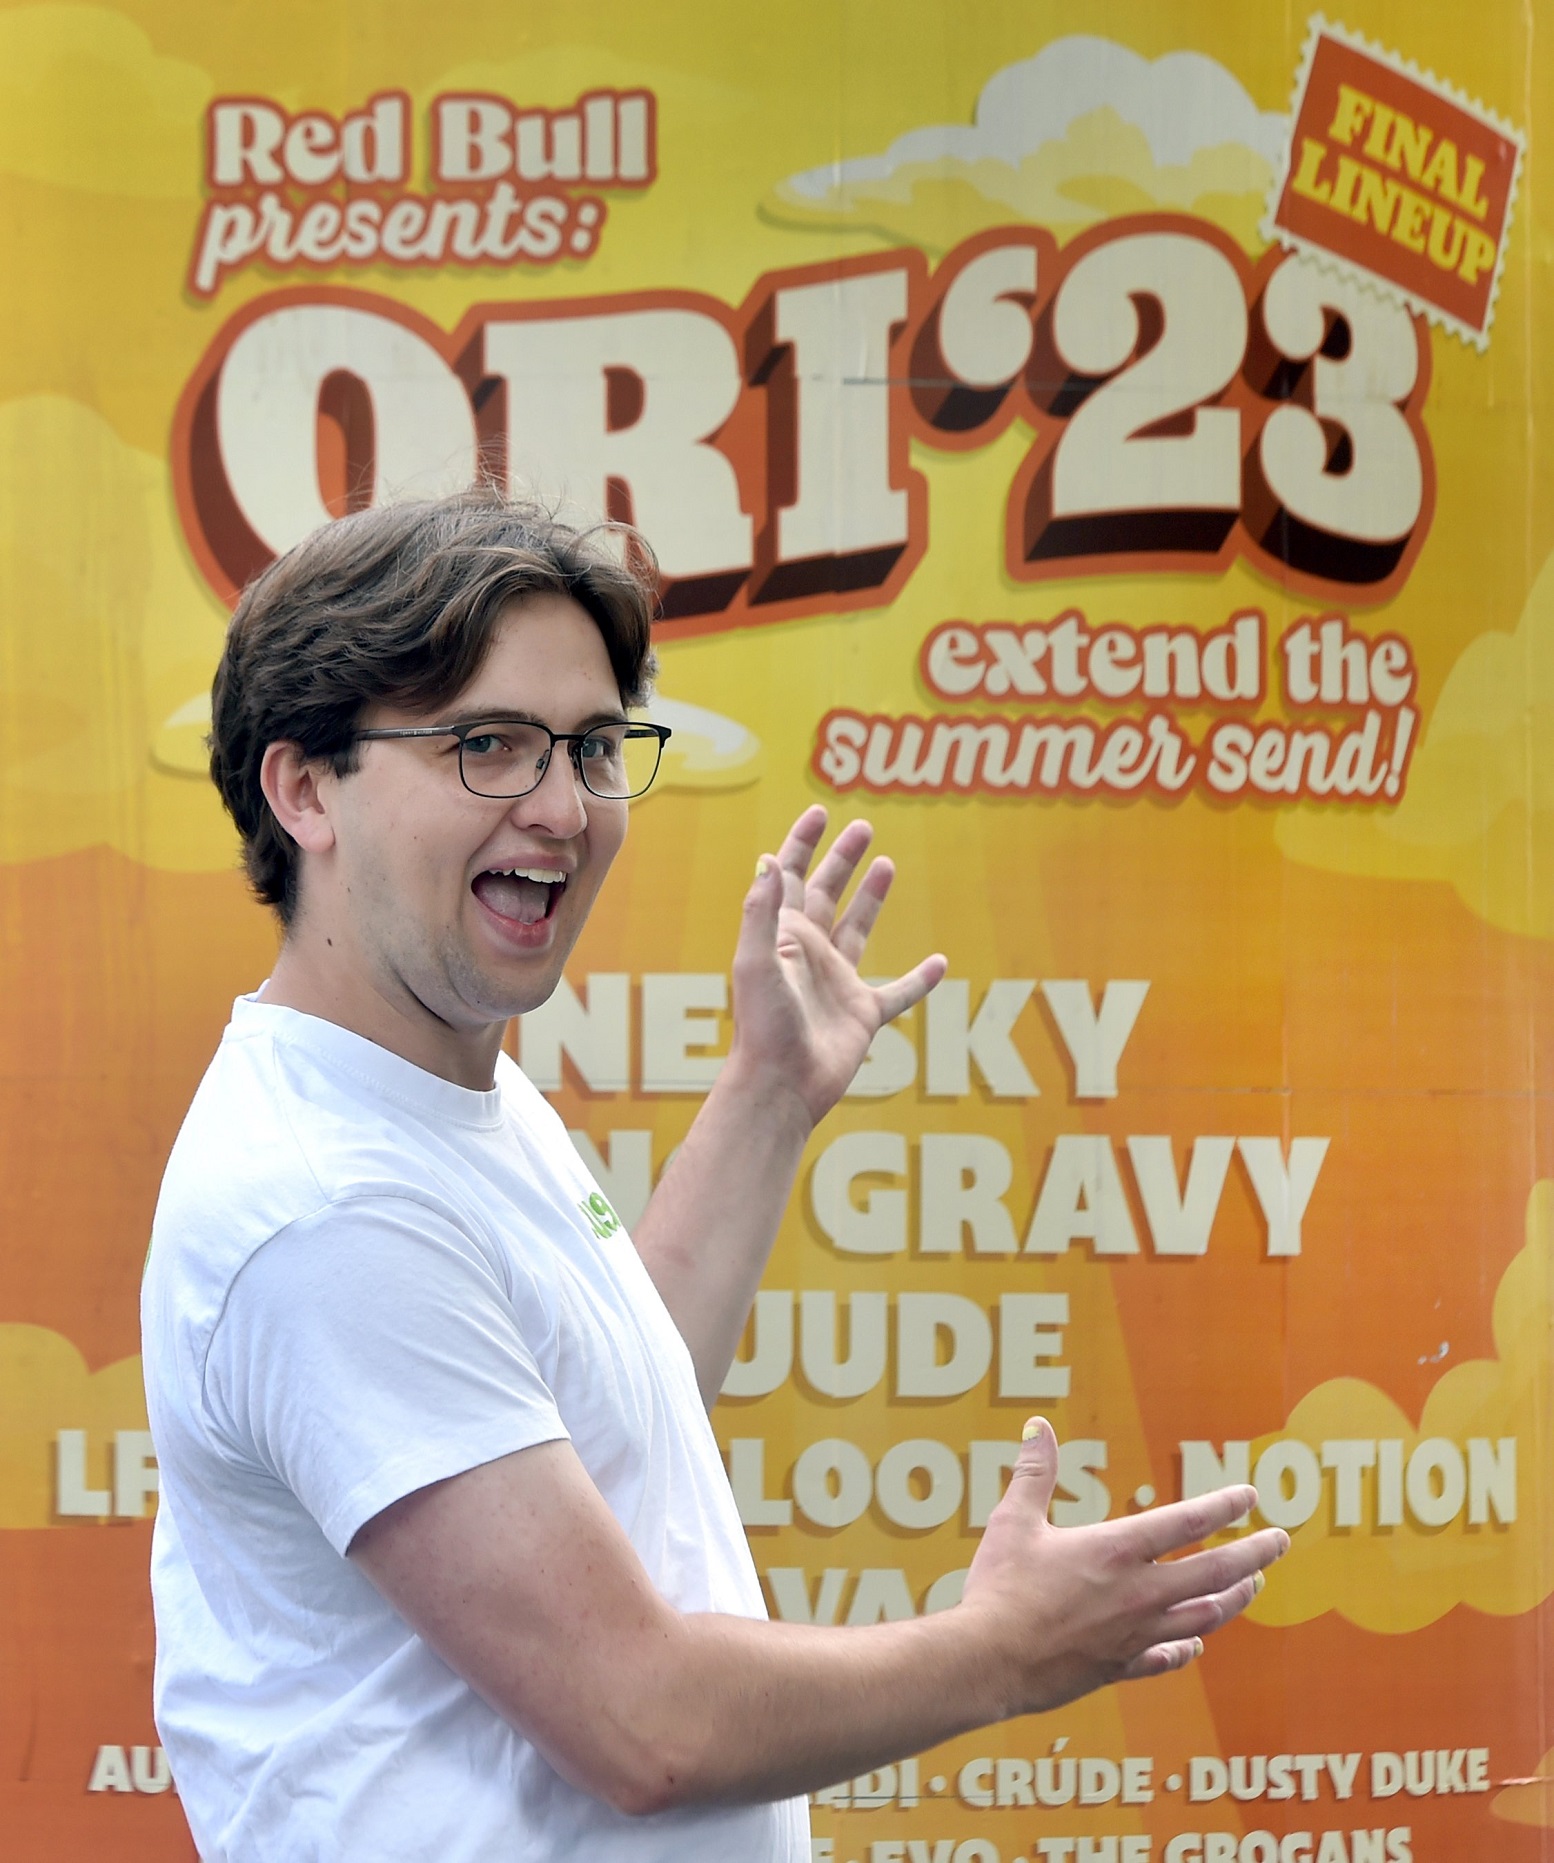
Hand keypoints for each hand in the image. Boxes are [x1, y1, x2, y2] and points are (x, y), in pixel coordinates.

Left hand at [731, 806, 945, 1126]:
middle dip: (841, 859)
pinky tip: (940, 963)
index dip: (803, 844)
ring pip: (858, 930)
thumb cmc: (763, 1027)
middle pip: (826, 894)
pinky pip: (898, 992)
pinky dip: (920, 979)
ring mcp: (837, 983)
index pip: (790, 878)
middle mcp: (809, 953)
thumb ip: (761, 911)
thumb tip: (767, 861)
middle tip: (862, 828)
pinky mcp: (863, 1014)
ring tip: (887, 864)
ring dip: (871, 898)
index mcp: (783, 935)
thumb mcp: (756, 962)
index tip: (820, 813)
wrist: (780, 1085)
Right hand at [960, 1418, 1286, 1716]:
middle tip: (1281, 1541)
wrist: (990, 1661)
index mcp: (1115, 1551)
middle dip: (1254, 1555)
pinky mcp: (1119, 1667)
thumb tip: (1036, 1427)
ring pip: (1203, 1617)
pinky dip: (1186, 1651)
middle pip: (1214, 1572)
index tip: (1250, 1494)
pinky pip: (1166, 1659)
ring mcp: (1134, 1635)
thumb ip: (1033, 1473)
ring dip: (1234, 1600)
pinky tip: (1196, 1647)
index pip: (1186, 1522)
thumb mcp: (1014, 1520)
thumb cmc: (1000, 1587)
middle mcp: (1137, 1593)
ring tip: (1254, 1586)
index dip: (1223, 1505)